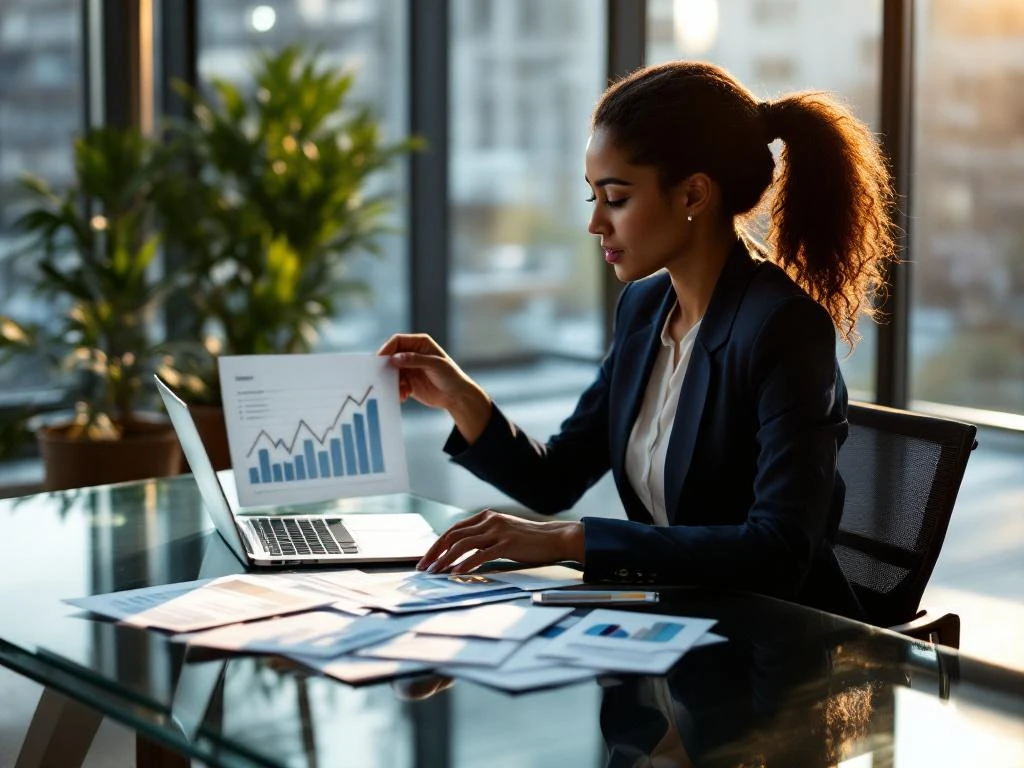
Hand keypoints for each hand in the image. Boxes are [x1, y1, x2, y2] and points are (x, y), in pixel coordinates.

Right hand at [377, 333, 491, 442]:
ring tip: (400, 391)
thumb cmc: (451, 376)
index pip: (398, 341)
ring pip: (391, 372)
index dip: (387, 348)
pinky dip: (397, 390)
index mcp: (420, 343)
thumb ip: (415, 360)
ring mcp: (409, 368)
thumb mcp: (435, 365)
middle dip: (386, 367)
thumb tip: (395, 358)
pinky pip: (395, 384)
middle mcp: (412, 354)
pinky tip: (404, 396)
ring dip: (391, 381)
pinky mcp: (408, 382)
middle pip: (391, 356)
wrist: (457, 396)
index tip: (380, 360)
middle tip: (382, 377)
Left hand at [416, 509, 584, 573]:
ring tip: (435, 572)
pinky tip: (456, 572)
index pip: (454, 529)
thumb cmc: (530, 540)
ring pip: (463, 544)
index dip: (438, 544)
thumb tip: (462, 555)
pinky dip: (466, 564)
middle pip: (453, 535)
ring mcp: (498, 531)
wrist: (556, 538)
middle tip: (424, 567)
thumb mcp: (503, 534)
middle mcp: (490, 521)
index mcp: (486, 517)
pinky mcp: (508, 544)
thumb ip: (485, 539)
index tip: (427, 558)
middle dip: (435, 552)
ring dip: (446, 559)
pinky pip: (481, 554)